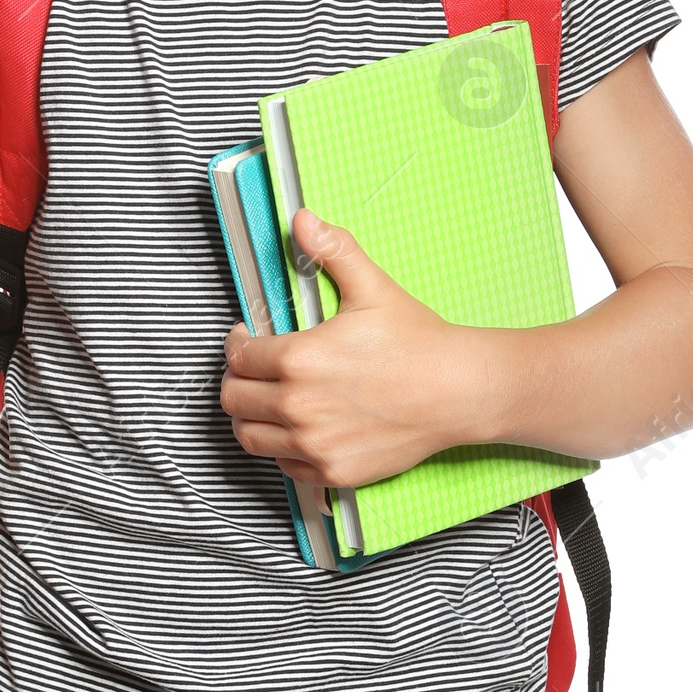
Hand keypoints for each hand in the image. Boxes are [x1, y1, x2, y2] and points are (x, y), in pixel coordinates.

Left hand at [220, 210, 500, 487]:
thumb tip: (302, 220)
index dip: (237, 344)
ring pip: (249, 437)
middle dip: (238, 380)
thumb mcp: (373, 288)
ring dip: (252, 417)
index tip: (246, 340)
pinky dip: (283, 449)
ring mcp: (314, 444)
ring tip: (268, 401)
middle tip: (254, 371)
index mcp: (299, 360)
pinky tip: (300, 428)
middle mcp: (299, 407)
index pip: (237, 357)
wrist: (459, 391)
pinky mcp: (332, 471)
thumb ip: (332, 251)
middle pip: (233, 399)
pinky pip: (283, 466)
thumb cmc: (419, 344)